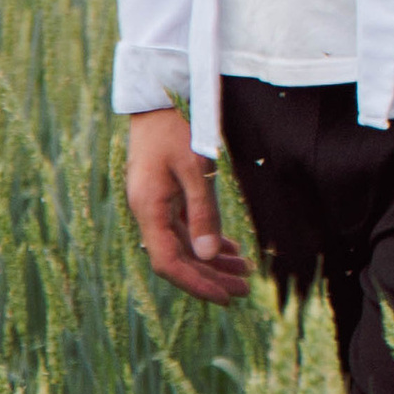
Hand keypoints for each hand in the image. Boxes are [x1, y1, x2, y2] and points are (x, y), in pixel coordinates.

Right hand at [124, 106, 251, 304]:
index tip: (224, 297)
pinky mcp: (164, 195)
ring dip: (212, 261)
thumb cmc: (176, 126)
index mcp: (148, 209)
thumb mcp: (194, 167)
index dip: (196, 284)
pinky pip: (185, 228)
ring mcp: (155, 204)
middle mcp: (147, 212)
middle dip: (211, 277)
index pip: (169, 263)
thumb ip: (203, 211)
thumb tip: (209, 255)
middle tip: (245, 289)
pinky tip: (229, 249)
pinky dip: (207, 240)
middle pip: (178, 259)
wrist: (159, 95)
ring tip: (244, 272)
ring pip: (184, 245)